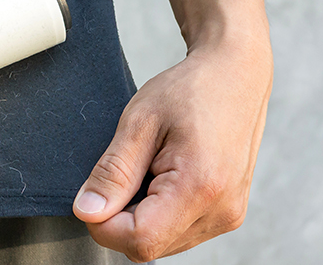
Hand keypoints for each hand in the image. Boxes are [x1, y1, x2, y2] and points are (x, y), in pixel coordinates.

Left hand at [73, 37, 271, 261]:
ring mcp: (228, 216)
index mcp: (201, 187)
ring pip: (161, 244)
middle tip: (126, 169)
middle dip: (120, 219)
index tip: (95, 192)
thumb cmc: (190, 90)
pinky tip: (162, 176)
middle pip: (148, 247)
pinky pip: (177, 232)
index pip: (140, 240)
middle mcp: (222, 211)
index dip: (104, 224)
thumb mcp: (139, 122)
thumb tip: (87, 212)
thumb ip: (113, 172)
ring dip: (139, 215)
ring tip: (149, 168)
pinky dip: (158, 212)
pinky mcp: (227, 214)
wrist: (235, 75)